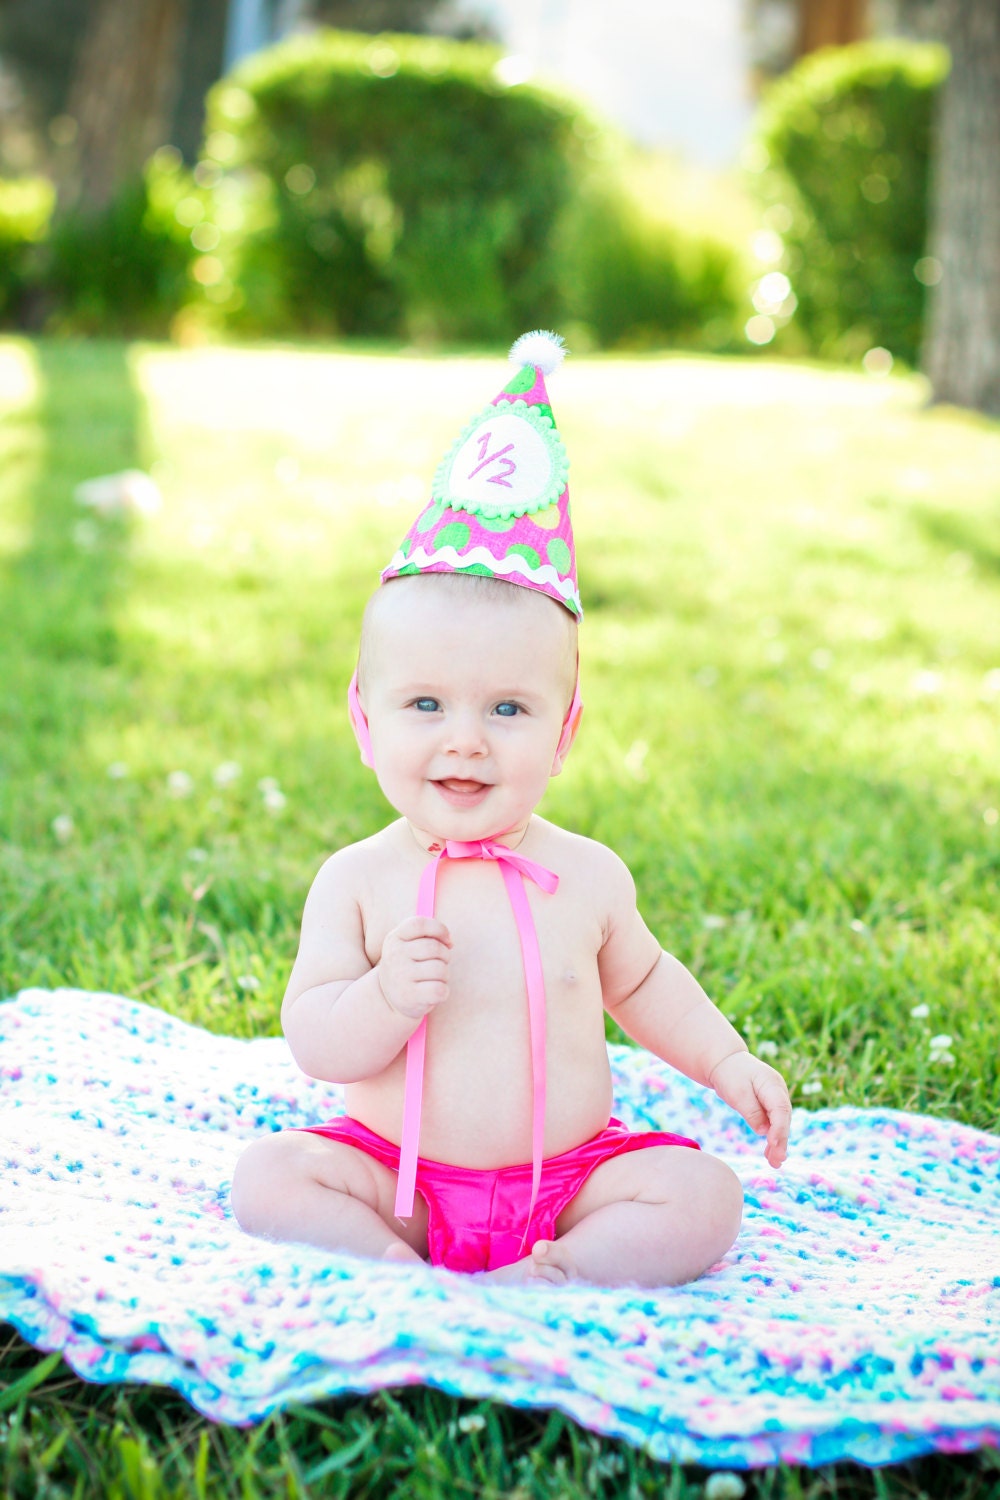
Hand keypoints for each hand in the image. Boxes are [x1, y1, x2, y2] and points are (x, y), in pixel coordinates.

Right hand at [377, 916, 452, 1020]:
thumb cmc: (408, 966)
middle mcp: (394, 956)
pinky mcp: (409, 996)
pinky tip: (435, 992)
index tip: (447, 941)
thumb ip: (428, 936)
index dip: (439, 929)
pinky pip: (439, 989)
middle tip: (440, 963)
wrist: (388, 997)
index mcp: (394, 938)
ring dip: (444, 975)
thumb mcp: (408, 945)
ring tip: (435, 978)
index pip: (419, 924)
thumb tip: (449, 941)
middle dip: (445, 956)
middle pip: (434, 948)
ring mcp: (400, 977)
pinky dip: (444, 991)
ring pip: (440, 969)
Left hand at [710, 1050, 791, 1168]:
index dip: (779, 1128)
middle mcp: (778, 1091)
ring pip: (780, 1123)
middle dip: (780, 1141)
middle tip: (777, 1161)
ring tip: (774, 1163)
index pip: (780, 1109)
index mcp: (772, 1084)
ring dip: (777, 1143)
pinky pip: (774, 1122)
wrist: (725, 1062)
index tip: (773, 1144)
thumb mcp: (737, 1092)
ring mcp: (775, 1098)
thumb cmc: (730, 1075)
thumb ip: (751, 1111)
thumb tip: (763, 1131)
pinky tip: (770, 1153)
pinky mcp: (770, 1105)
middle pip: (783, 1119)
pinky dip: (772, 1137)